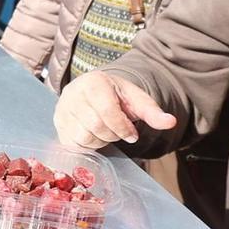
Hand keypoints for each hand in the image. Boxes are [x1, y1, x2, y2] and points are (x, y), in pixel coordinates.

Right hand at [52, 71, 177, 149]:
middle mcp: (72, 94)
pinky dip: (89, 145)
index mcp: (93, 82)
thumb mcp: (136, 99)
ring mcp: (62, 110)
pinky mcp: (57, 125)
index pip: (107, 111)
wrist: (93, 92)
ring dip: (100, 141)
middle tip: (119, 131)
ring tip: (106, 131)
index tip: (132, 134)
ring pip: (84, 137)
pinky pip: (74, 144)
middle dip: (113, 135)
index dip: (123, 127)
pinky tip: (94, 135)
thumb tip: (170, 122)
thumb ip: (152, 112)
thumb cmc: (116, 96)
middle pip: (96, 125)